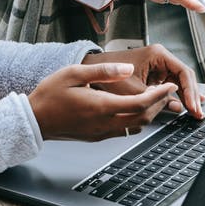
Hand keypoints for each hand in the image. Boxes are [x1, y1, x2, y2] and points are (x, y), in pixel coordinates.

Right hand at [28, 62, 178, 140]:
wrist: (34, 120)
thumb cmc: (50, 94)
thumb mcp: (74, 73)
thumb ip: (104, 71)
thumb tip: (128, 68)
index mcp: (101, 106)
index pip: (140, 103)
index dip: (159, 95)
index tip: (170, 85)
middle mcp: (105, 123)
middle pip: (143, 118)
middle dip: (159, 104)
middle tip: (166, 89)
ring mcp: (101, 133)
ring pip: (135, 127)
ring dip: (149, 113)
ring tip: (154, 97)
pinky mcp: (97, 137)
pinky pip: (124, 131)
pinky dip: (136, 119)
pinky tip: (134, 108)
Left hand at [82, 45, 203, 119]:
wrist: (94, 73)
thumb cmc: (109, 76)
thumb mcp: (134, 91)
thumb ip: (157, 99)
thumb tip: (176, 107)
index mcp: (158, 54)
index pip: (183, 72)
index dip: (191, 91)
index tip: (193, 107)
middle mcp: (160, 58)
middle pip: (184, 77)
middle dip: (192, 95)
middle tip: (198, 113)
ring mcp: (158, 66)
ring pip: (179, 82)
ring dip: (186, 96)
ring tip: (195, 112)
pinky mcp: (154, 74)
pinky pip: (170, 85)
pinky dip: (177, 96)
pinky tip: (185, 105)